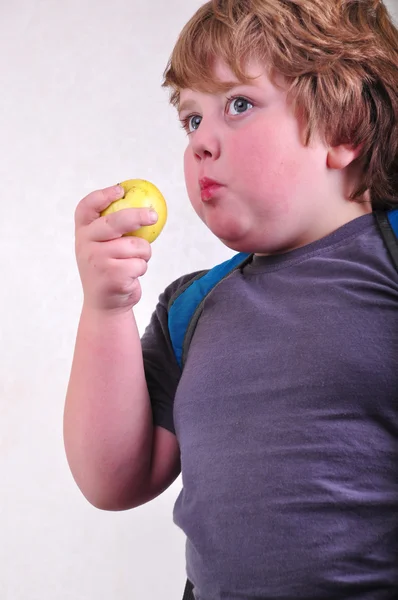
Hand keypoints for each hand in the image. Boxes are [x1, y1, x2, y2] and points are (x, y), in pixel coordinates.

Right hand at [74, 184, 157, 311]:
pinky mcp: (112, 275)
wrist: (104, 304)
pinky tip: (131, 276)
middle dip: (137, 215)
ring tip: (133, 262)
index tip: (120, 190)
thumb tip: (144, 205)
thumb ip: (113, 229)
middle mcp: (86, 244)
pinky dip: (142, 268)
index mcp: (83, 233)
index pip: (86, 208)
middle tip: (153, 215)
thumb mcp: (102, 247)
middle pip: (115, 222)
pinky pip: (140, 263)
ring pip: (135, 245)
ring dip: (143, 253)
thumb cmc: (108, 269)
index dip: (102, 196)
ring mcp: (98, 260)